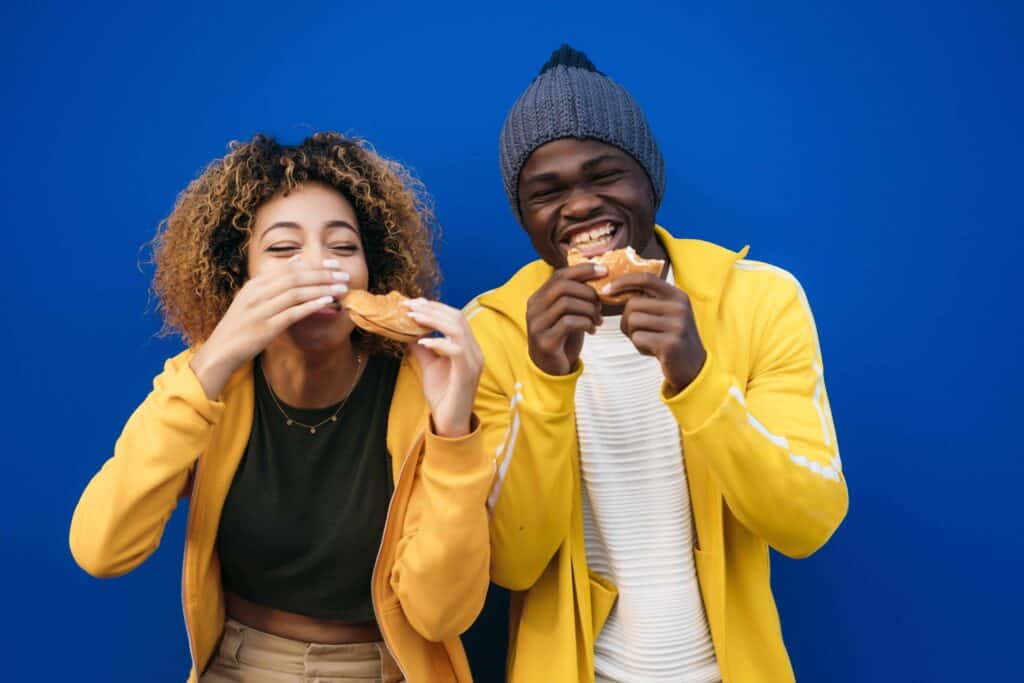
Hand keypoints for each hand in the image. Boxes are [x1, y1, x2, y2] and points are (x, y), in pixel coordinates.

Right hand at [189, 257, 349, 398]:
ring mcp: (260, 311)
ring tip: (342, 289)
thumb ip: (273, 280)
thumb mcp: (251, 298)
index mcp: (254, 285)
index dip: (314, 265)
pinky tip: (327, 303)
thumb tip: (297, 259)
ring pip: (296, 293)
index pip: (289, 269)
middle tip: (344, 275)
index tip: (334, 264)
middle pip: (295, 278)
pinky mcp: (265, 328)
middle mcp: (257, 294)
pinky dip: (311, 306)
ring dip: (322, 289)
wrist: (220, 351)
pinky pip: (292, 313)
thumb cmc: (240, 326)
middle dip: (322, 275)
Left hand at [403, 299, 483, 437]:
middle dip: (431, 308)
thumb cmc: (442, 395)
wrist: (450, 422)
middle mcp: (474, 351)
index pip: (455, 317)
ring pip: (457, 329)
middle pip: (457, 317)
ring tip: (413, 318)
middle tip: (409, 305)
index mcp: (468, 347)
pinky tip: (422, 343)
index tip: (413, 302)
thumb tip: (407, 332)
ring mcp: (473, 361)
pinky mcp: (467, 373)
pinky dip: (438, 343)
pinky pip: (455, 350)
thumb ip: (422, 348)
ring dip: (433, 320)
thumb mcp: (429, 366)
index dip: (435, 307)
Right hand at [526, 263, 605, 375]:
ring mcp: (537, 325)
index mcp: (538, 298)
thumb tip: (599, 277)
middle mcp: (533, 309)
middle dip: (588, 292)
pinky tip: (592, 330)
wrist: (550, 369)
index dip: (583, 270)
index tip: (604, 271)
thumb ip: (575, 297)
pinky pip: (569, 323)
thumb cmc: (562, 338)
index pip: (559, 275)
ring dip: (589, 309)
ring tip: (598, 319)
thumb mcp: (568, 314)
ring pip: (566, 303)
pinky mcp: (545, 341)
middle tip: (601, 304)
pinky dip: (586, 323)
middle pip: (563, 287)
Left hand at [604, 273, 706, 393]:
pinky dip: (639, 346)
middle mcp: (679, 307)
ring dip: (632, 334)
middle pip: (633, 304)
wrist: (694, 367)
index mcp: (677, 296)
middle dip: (626, 319)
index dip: (623, 281)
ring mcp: (677, 325)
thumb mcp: (667, 314)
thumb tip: (614, 288)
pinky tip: (652, 350)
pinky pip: (638, 338)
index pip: (646, 278)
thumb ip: (649, 300)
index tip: (606, 289)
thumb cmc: (672, 338)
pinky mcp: (670, 344)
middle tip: (636, 332)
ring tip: (648, 341)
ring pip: (633, 321)